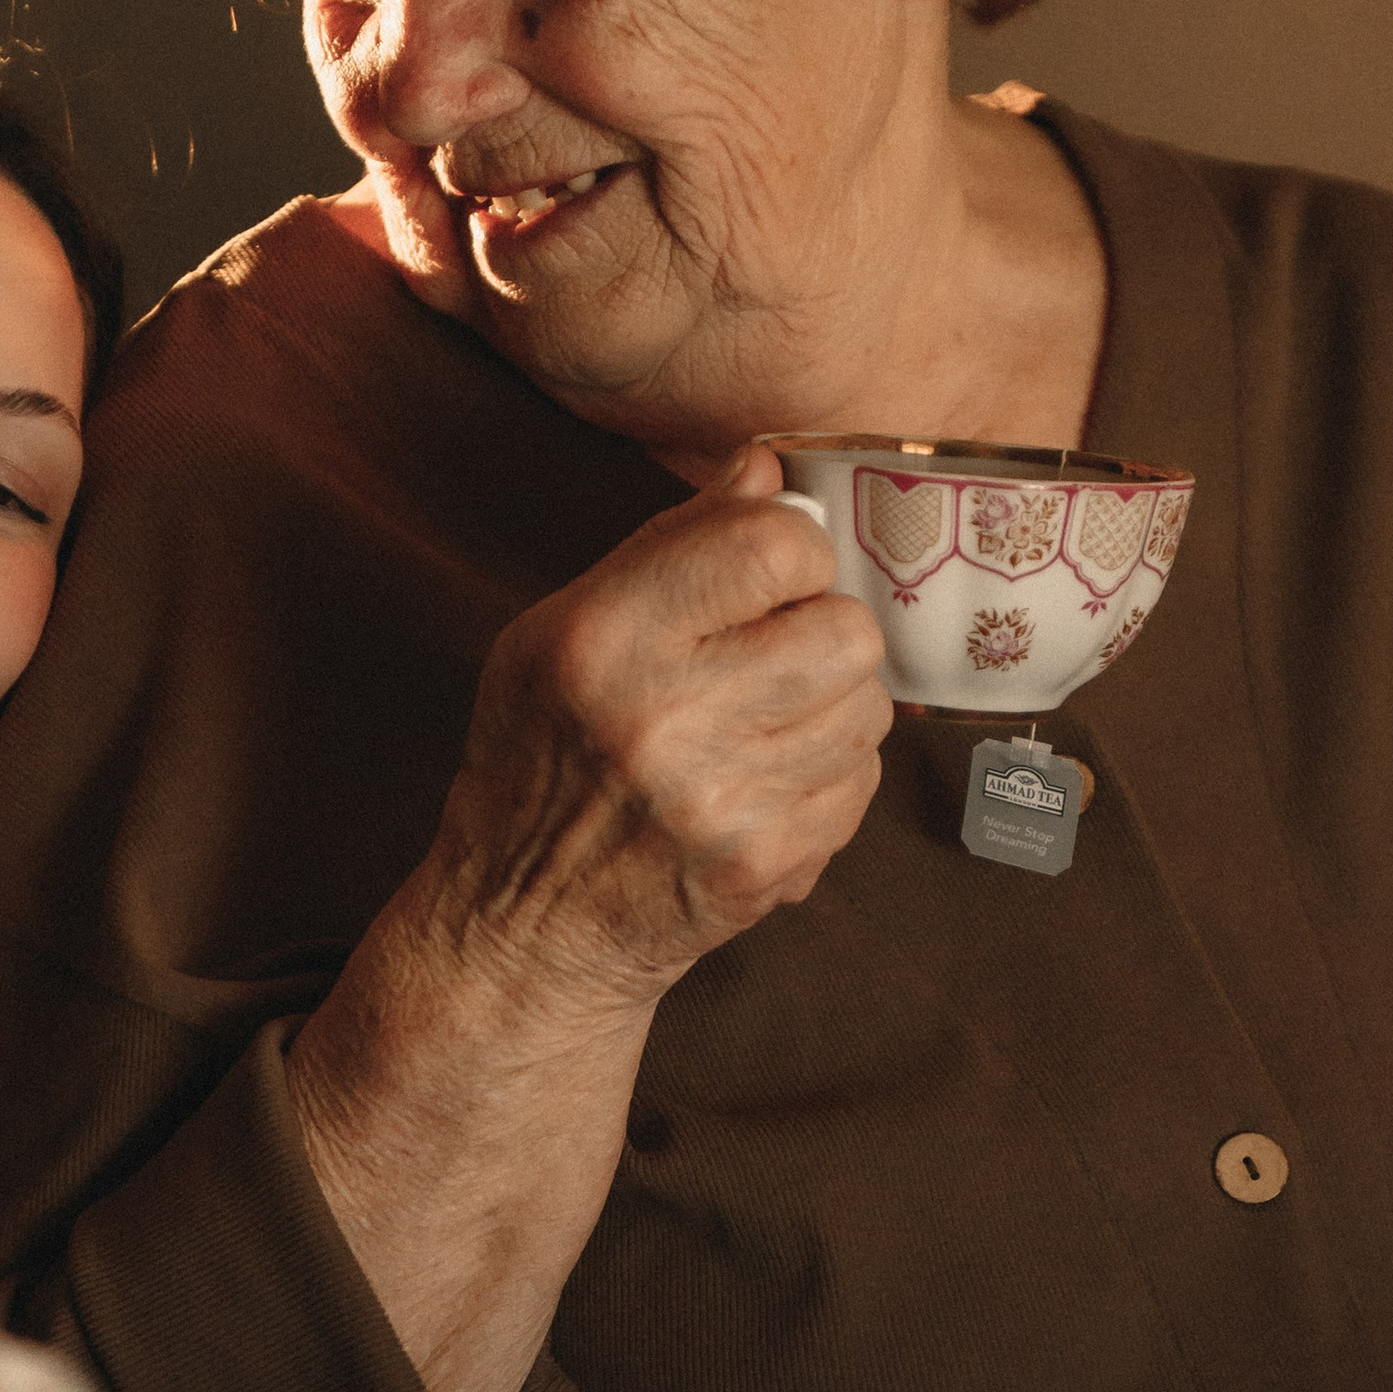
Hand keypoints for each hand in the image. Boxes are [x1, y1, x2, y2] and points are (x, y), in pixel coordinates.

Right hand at [423, 440, 890, 1018]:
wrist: (523, 924)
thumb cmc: (539, 758)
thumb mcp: (558, 629)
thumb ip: (669, 546)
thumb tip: (768, 467)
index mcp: (603, 638)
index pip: (775, 545)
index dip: (791, 552)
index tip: (768, 578)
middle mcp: (662, 719)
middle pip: (845, 629)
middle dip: (821, 633)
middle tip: (771, 657)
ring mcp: (720, 801)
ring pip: (869, 709)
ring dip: (829, 708)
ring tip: (761, 726)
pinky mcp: (763, 864)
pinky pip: (861, 784)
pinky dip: (826, 779)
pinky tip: (763, 787)